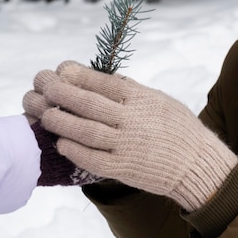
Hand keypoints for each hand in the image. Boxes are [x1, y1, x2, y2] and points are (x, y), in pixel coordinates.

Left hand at [26, 61, 237, 210]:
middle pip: (89, 104)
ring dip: (61, 121)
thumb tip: (96, 78)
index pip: (103, 82)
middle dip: (60, 93)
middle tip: (40, 85)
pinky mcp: (125, 169)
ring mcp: (128, 146)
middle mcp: (133, 120)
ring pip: (86, 131)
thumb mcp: (158, 99)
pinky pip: (94, 159)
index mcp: (141, 98)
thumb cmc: (177, 126)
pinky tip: (60, 143)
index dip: (77, 74)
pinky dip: (75, 150)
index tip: (59, 69)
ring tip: (44, 114)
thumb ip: (130, 90)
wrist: (197, 162)